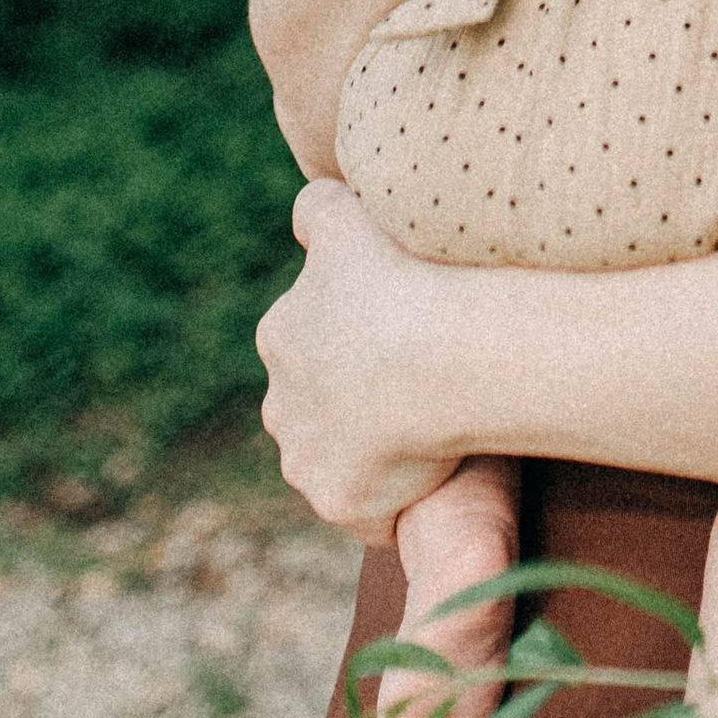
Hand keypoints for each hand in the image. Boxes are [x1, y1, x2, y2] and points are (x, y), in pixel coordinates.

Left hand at [257, 180, 467, 544]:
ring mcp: (305, 458)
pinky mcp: (338, 500)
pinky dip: (396, 498)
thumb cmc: (401, 277)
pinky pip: (369, 508)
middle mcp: (280, 402)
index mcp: (282, 333)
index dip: (356, 340)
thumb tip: (309, 212)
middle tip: (418, 384)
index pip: (310, 342)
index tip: (401, 333)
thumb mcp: (347, 217)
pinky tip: (437, 473)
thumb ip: (319, 209)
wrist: (433, 352)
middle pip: (316, 406)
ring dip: (372, 451)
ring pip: (336, 458)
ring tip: (432, 432)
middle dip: (354, 401)